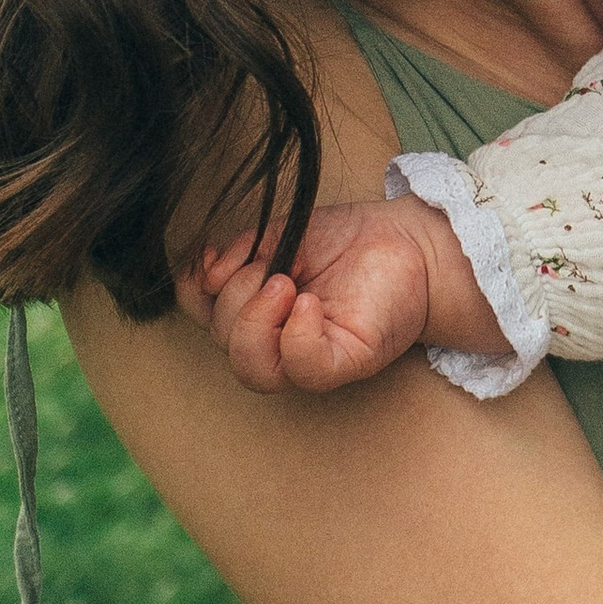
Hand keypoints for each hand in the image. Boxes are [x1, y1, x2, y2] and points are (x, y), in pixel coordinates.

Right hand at [179, 199, 444, 394]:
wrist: (408, 240)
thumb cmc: (348, 240)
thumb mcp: (282, 235)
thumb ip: (242, 253)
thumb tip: (208, 276)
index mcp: (255, 310)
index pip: (204, 315)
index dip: (194, 291)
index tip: (211, 260)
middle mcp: (276, 340)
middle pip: (224, 339)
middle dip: (239, 295)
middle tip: (278, 268)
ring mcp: (309, 357)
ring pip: (253, 368)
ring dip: (257, 320)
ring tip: (286, 283)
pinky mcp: (345, 362)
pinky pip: (304, 368)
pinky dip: (297, 336)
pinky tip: (309, 303)